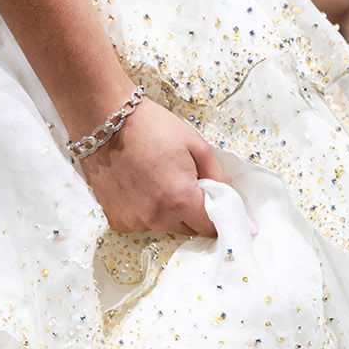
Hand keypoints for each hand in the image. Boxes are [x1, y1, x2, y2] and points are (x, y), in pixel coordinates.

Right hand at [79, 99, 227, 237]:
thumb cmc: (152, 127)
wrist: (104, 120)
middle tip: (182, 180)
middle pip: (188, 229)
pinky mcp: (115, 220)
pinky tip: (138, 186)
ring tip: (155, 179)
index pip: (211, 227)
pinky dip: (145, 210)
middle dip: (192, 210)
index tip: (213, 200)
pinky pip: (141, 223)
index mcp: (181, 200)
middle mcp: (157, 218)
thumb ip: (221, 181)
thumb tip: (243, 217)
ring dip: (167, 211)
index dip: (217, 214)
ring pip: (164, 226)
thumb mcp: (197, 146)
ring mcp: (134, 221)